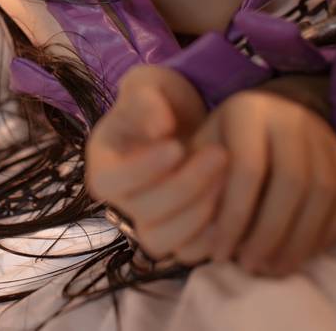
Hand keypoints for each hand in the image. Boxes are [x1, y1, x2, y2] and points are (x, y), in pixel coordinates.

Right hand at [86, 65, 228, 262]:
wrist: (182, 119)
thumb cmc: (159, 99)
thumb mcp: (148, 84)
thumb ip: (147, 100)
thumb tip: (158, 128)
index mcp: (103, 163)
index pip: (112, 181)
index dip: (143, 169)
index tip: (177, 145)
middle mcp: (119, 199)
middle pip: (142, 211)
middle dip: (184, 185)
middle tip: (219, 154)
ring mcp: (145, 221)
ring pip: (161, 241)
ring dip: (197, 215)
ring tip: (226, 178)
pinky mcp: (174, 234)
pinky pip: (186, 252)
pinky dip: (209, 237)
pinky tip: (231, 205)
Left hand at [187, 90, 335, 274]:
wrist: (261, 121)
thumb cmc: (220, 146)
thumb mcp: (197, 155)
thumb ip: (194, 186)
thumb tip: (202, 235)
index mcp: (249, 110)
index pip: (248, 168)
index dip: (233, 217)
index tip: (219, 252)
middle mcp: (291, 116)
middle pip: (292, 181)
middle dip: (269, 233)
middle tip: (248, 265)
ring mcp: (323, 135)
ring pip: (323, 193)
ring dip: (298, 241)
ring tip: (270, 267)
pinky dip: (324, 234)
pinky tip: (297, 253)